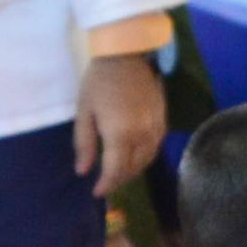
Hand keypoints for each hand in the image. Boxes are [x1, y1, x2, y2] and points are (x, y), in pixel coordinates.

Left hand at [73, 52, 167, 196]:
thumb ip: (84, 143)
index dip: (106, 185)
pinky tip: (133, 156)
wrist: (127, 55)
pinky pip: (155, 148)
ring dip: (132, 171)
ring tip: (118, 174)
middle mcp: (142, 135)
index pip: (115, 171)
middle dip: (118, 180)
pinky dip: (143, 158)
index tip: (96, 192)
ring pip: (146, 160)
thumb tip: (83, 171)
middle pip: (132, 168)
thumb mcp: (84, 111)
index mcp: (120, 134)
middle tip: (105, 184)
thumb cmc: (99, 81)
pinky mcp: (163, 121)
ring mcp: (156, 128)